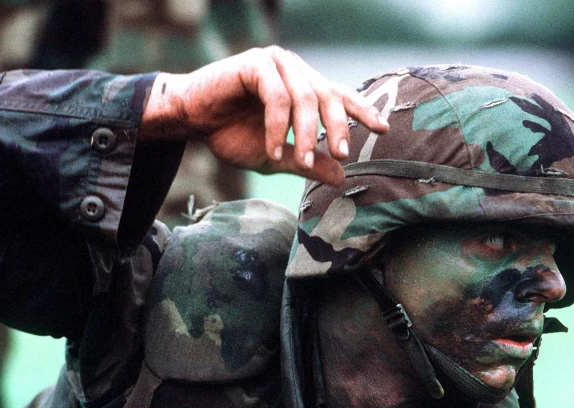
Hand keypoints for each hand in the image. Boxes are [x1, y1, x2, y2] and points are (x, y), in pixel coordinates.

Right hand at [140, 46, 388, 185]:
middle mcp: (294, 70)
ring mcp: (276, 63)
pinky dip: (278, 127)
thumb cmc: (231, 134)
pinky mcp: (255, 64)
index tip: (383, 128)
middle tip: (343, 154)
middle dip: (337, 127)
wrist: (190, 120)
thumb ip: (308, 163)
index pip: (340, 96)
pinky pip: (278, 97)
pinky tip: (273, 149)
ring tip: (300, 160)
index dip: (362, 110)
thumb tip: (342, 177)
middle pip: (329, 96)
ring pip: (305, 97)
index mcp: (303, 87)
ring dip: (306, 132)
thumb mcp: (277, 156)